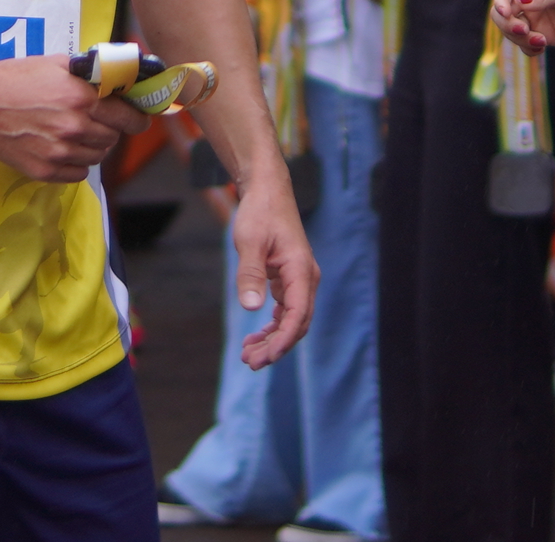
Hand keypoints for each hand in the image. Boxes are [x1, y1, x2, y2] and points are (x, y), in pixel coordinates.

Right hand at [0, 57, 147, 182]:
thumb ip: (91, 75)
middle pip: (113, 139)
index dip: (137, 119)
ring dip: (93, 147)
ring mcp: (59, 152)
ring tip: (76, 134)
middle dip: (111, 130)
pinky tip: (63, 148)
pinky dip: (76, 163)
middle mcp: (74, 127)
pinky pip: (78, 174)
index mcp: (81, 98)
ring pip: (97, 157)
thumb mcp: (57, 64)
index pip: (127, 118)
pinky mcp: (44, 170)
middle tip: (98, 122)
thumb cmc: (16, 78)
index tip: (139, 120)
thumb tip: (119, 81)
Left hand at [228, 178, 318, 369]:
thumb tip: (252, 307)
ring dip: (273, 340)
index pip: (298, 314)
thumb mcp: (249, 242)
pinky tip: (257, 337)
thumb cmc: (260, 213)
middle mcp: (306, 278)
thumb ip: (250, 274)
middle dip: (276, 346)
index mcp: (301, 270)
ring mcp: (299, 280)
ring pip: (292, 320)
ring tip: (249, 355)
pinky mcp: (290, 279)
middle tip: (250, 362)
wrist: (267, 192)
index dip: (284, 339)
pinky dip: (272, 326)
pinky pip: (286, 311)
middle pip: (297, 323)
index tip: (266, 357)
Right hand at [493, 0, 554, 49]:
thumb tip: (520, 1)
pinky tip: (541, 47)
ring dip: (519, 39)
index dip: (500, 2)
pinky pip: (526, 44)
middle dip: (508, 24)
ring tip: (540, 41)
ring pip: (512, 31)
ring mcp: (535, 19)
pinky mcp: (543, 35)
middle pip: (502, 14)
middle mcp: (528, 0)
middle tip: (524, 31)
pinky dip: (528, 48)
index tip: (505, 13)